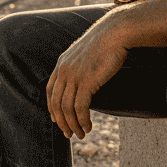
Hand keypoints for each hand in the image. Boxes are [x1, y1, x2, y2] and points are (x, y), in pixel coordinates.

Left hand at [46, 15, 128, 138]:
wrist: (115, 32)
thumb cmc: (106, 42)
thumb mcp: (86, 53)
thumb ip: (80, 66)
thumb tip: (84, 80)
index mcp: (62, 63)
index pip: (50, 91)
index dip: (52, 108)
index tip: (57, 121)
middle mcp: (64, 70)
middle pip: (56, 103)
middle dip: (61, 122)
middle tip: (69, 134)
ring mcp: (74, 76)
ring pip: (67, 108)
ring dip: (73, 125)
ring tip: (81, 134)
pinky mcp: (86, 81)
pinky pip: (80, 107)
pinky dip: (82, 120)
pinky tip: (88, 127)